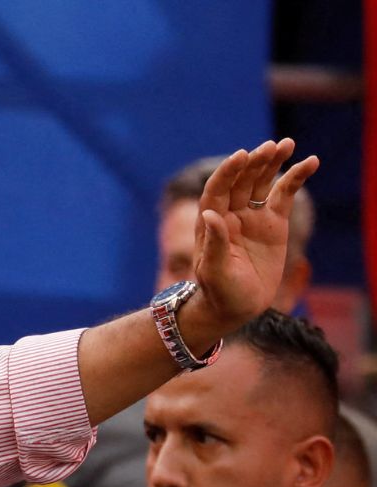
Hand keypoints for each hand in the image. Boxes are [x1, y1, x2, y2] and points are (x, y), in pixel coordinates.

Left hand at [184, 139, 319, 347]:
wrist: (236, 306)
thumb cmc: (219, 291)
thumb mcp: (215, 271)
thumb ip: (215, 243)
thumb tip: (210, 215)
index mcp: (210, 221)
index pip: (217, 190)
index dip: (228, 172)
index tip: (241, 156)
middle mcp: (230, 213)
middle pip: (241, 180)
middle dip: (255, 163)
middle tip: (271, 147)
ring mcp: (252, 215)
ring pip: (262, 182)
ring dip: (273, 162)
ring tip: (287, 144)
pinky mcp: (273, 222)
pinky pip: (285, 194)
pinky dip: (296, 178)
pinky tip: (311, 162)